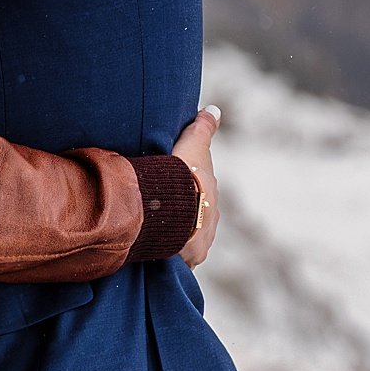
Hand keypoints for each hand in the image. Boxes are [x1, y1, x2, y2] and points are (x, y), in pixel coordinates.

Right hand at [171, 104, 221, 268]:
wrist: (179, 208)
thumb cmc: (185, 176)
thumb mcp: (193, 146)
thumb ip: (202, 129)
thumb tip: (214, 110)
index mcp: (211, 200)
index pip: (203, 197)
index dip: (190, 193)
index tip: (176, 191)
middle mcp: (210, 224)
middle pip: (198, 222)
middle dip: (185, 220)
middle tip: (164, 215)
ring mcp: (199, 244)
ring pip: (188, 242)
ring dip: (176, 239)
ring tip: (156, 236)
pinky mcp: (185, 260)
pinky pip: (175, 259)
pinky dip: (167, 256)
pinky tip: (155, 255)